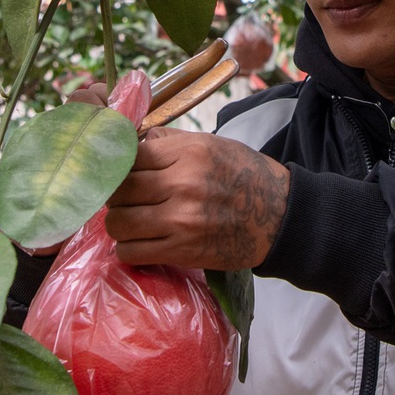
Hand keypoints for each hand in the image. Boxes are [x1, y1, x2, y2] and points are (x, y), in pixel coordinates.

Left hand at [105, 128, 290, 268]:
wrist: (279, 216)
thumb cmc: (242, 174)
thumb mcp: (208, 144)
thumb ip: (166, 142)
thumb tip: (126, 143)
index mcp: (189, 153)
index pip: (128, 156)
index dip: (118, 164)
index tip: (119, 170)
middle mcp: (182, 185)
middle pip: (118, 190)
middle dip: (115, 194)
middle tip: (124, 197)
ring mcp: (181, 221)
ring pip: (117, 223)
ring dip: (118, 223)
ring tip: (131, 219)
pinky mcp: (182, 252)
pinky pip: (131, 252)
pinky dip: (128, 248)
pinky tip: (141, 240)